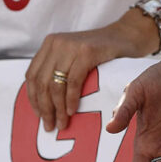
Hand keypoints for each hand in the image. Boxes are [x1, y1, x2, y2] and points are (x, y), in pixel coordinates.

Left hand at [25, 12, 157, 131]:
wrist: (128, 35)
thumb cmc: (102, 52)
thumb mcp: (74, 56)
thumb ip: (60, 70)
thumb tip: (46, 104)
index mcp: (50, 44)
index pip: (32, 75)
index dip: (33, 98)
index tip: (39, 116)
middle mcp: (57, 43)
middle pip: (42, 82)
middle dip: (45, 108)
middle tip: (50, 126)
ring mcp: (71, 46)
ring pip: (55, 84)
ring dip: (57, 108)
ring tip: (62, 123)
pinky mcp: (87, 52)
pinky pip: (73, 81)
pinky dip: (70, 99)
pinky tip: (72, 111)